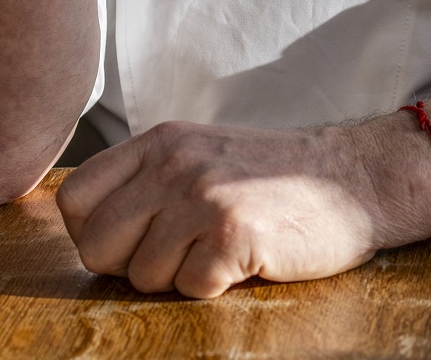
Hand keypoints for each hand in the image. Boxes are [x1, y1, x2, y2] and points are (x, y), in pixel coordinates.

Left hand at [56, 115, 430, 297]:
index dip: (93, 233)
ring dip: (178, 278)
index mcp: (160, 142)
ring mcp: (204, 196)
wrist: (356, 179)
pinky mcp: (234, 233)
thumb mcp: (201, 154)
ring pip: (141, 275)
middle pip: (95, 244)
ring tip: (219, 251)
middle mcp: (174, 163)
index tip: (132, 241)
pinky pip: (190, 288)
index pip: (74, 199)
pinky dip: (216, 286)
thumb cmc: (275, 178)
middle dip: (129, 266)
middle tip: (178, 255)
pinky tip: (244, 260)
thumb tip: (84, 229)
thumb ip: (147, 179)